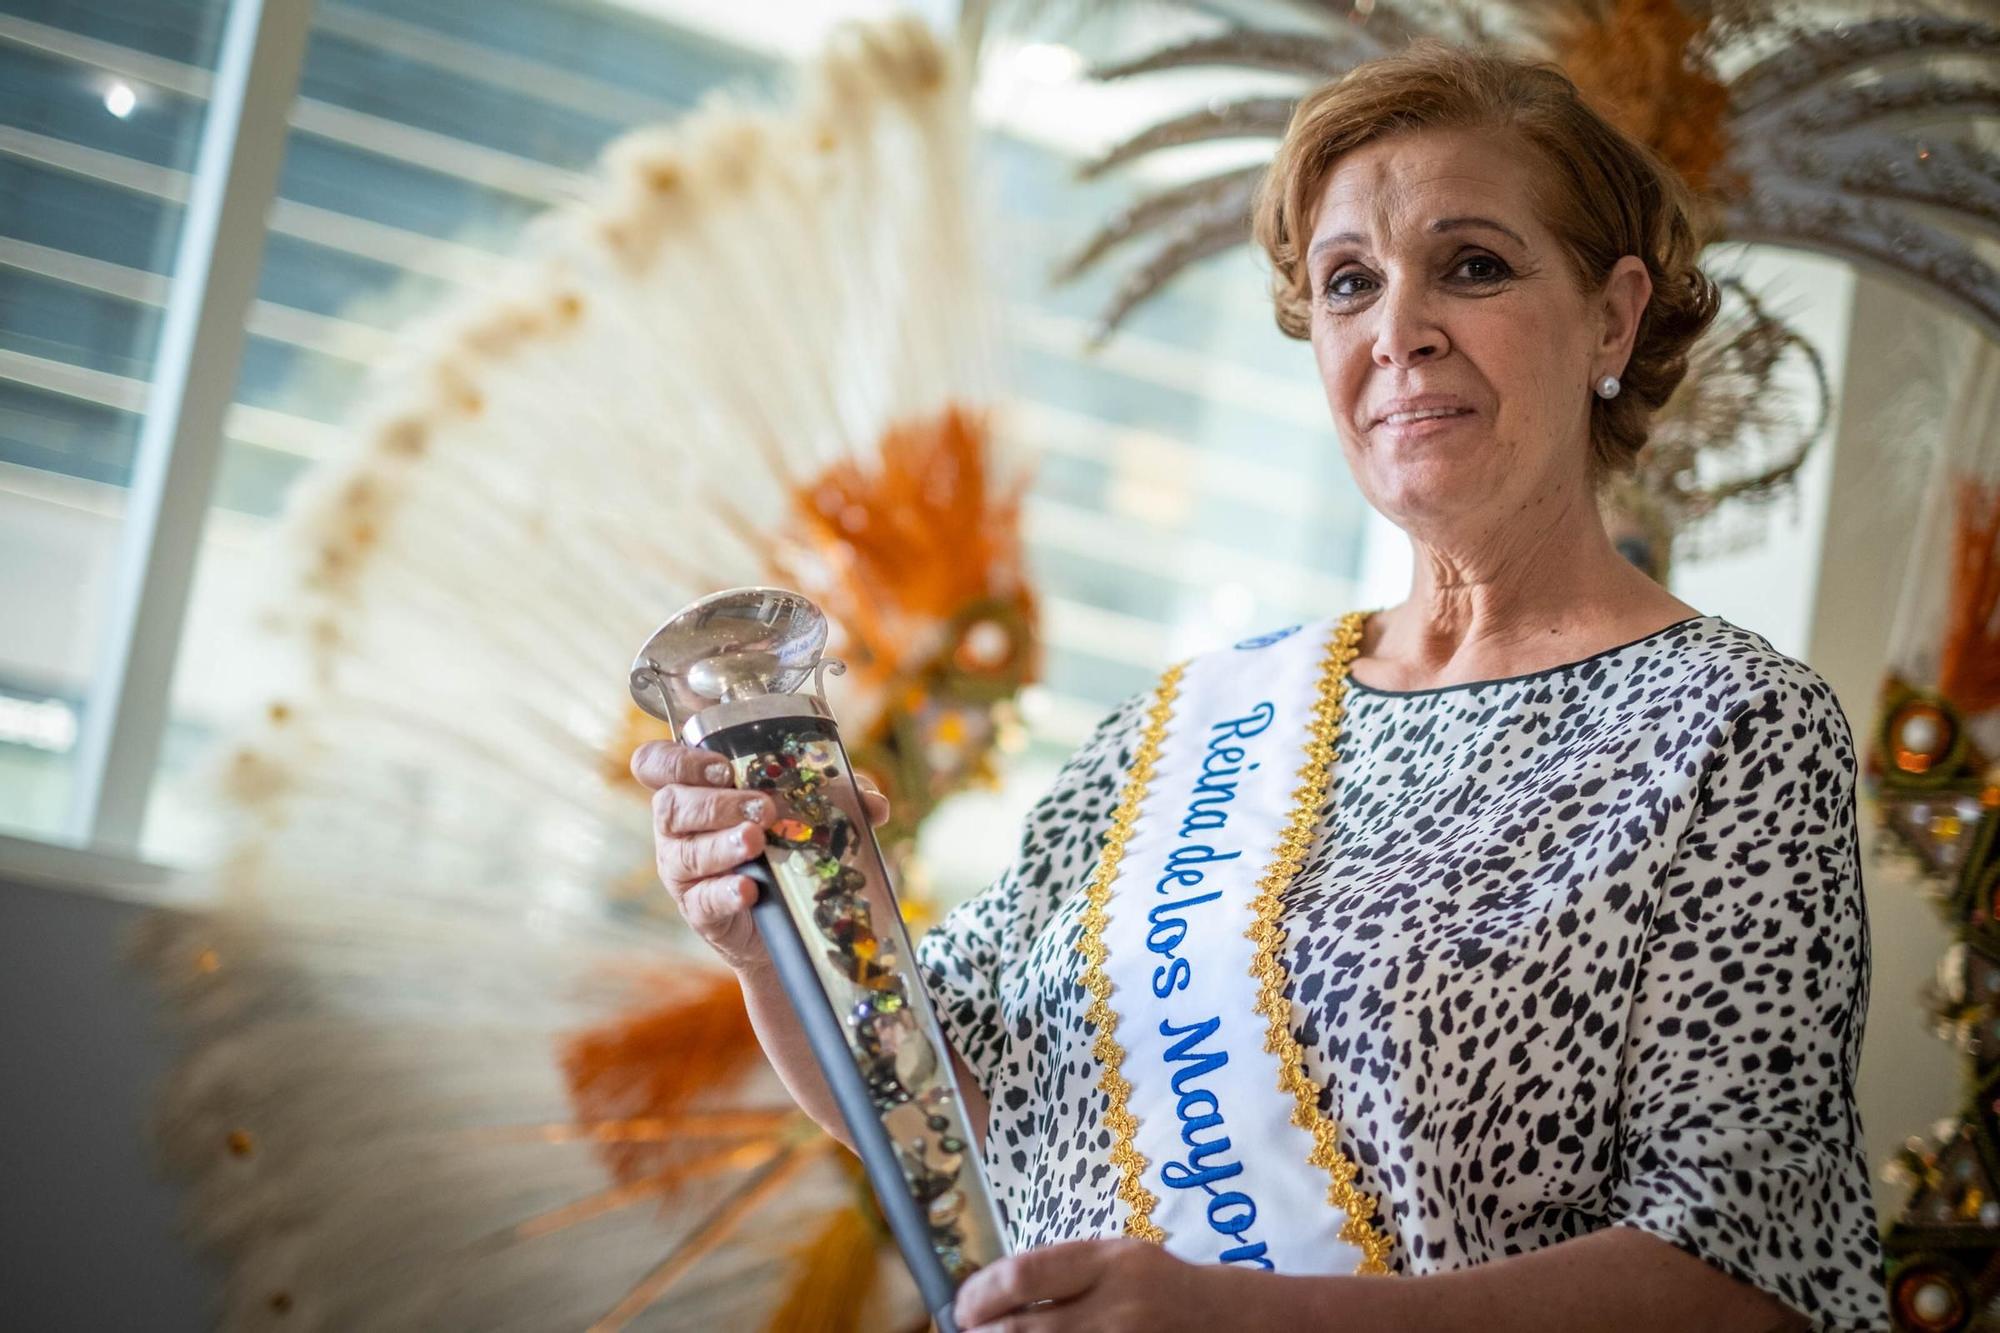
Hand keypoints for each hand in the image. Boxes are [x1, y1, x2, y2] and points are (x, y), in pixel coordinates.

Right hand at [629, 741, 887, 972]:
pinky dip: (726, 891)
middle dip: (716, 803)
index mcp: (694, 791)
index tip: (724, 767)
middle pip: (670, 806)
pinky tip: (749, 889)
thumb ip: (839, 800)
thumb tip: (874, 804)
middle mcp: (678, 830)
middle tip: (764, 808)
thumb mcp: (811, 814)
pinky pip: (702, 899)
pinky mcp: (698, 910)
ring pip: (684, 852)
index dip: (679, 761)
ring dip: (722, 844)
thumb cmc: (788, 848)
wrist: (792, 923)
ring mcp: (682, 872)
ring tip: (757, 841)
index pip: (655, 764)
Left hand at [953, 1239, 1271, 1332]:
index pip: (1022, 1277)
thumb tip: (987, 1293)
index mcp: (1108, 1261)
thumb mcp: (1111, 1258)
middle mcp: (1115, 1305)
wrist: (1223, 1320)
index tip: (962, 1307)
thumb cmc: (1155, 1284)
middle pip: (1022, 1330)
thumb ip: (1057, 1272)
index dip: (980, 1295)